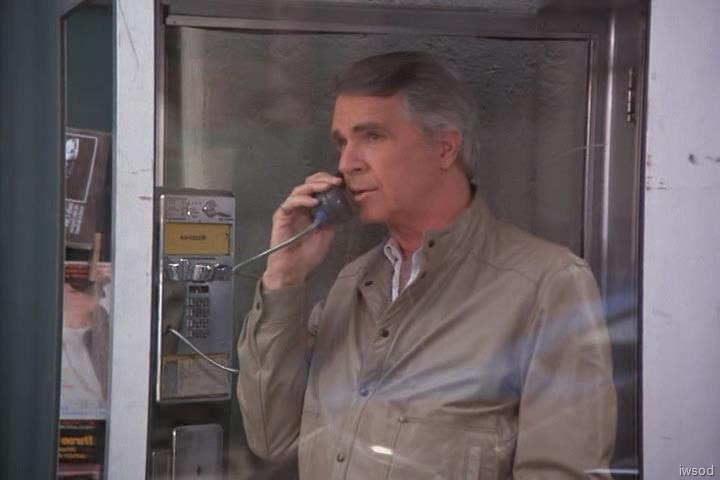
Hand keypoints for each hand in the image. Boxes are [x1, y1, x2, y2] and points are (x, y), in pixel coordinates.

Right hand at [262, 172, 342, 289]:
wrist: (294, 269)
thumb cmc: (308, 254)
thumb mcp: (328, 233)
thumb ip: (332, 218)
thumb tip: (343, 205)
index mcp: (311, 209)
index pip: (318, 188)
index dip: (328, 182)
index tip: (341, 183)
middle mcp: (300, 207)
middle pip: (309, 184)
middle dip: (322, 179)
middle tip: (335, 181)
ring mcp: (290, 210)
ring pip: (300, 190)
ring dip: (314, 186)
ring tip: (326, 187)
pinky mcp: (281, 216)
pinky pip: (291, 203)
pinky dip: (303, 200)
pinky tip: (314, 202)